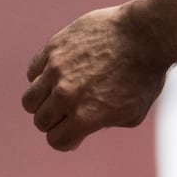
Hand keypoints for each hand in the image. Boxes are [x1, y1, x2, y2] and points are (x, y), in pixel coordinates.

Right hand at [21, 5, 167, 151]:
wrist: (145, 35)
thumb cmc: (145, 76)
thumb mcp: (132, 113)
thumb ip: (103, 124)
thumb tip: (82, 129)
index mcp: (86, 117)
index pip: (56, 141)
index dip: (66, 140)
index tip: (74, 132)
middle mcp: (66, 96)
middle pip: (41, 121)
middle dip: (54, 122)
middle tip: (69, 112)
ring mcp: (56, 71)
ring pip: (30, 99)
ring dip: (42, 102)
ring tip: (58, 95)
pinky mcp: (53, 49)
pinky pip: (33, 72)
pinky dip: (41, 77)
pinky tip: (59, 74)